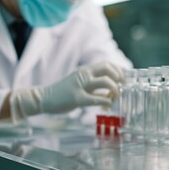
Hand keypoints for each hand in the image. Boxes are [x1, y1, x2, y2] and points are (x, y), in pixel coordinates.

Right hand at [10, 62, 124, 117]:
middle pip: (108, 68)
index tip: (125, 78)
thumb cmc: (63, 92)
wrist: (44, 98)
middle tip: (122, 87)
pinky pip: (96, 99)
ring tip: (114, 97)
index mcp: (85, 70)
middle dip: (119, 77)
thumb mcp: (80, 83)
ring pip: (105, 81)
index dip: (119, 70)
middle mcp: (83, 74)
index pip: (107, 64)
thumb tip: (111, 90)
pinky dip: (105, 102)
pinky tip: (107, 105)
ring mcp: (80, 85)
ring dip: (114, 89)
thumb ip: (93, 84)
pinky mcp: (76, 98)